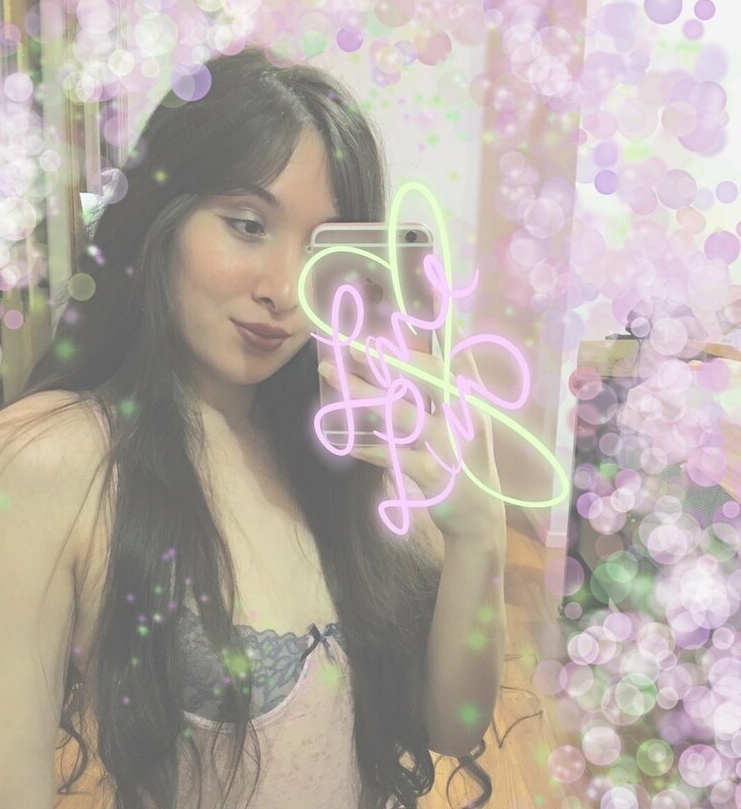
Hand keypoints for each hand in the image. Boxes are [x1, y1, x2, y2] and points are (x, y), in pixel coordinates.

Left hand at [318, 337, 505, 540]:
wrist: (479, 520)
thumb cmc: (463, 464)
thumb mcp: (463, 423)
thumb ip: (444, 391)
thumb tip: (417, 353)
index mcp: (473, 399)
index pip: (457, 353)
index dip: (447, 322)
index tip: (436, 287)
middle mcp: (466, 416)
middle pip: (425, 375)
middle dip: (385, 356)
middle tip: (347, 342)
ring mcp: (451, 445)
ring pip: (401, 411)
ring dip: (360, 392)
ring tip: (329, 374)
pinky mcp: (435, 474)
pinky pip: (392, 455)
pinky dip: (366, 447)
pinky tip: (344, 442)